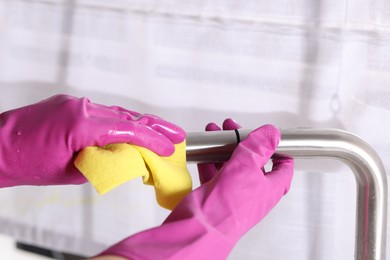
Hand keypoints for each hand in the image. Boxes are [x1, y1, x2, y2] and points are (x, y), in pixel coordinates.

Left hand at [0, 94, 184, 186]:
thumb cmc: (28, 164)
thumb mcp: (74, 171)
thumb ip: (105, 160)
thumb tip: (129, 157)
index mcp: (82, 125)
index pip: (129, 130)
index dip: (153, 140)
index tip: (169, 148)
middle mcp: (81, 107)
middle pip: (128, 115)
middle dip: (155, 126)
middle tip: (176, 134)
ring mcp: (75, 102)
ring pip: (116, 112)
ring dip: (139, 123)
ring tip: (159, 132)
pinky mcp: (70, 103)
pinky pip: (101, 112)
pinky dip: (119, 121)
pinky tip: (130, 129)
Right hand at [93, 119, 292, 259]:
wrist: (200, 226)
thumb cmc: (227, 206)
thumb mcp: (247, 165)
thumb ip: (260, 146)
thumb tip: (272, 133)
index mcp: (270, 187)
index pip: (284, 168)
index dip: (280, 150)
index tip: (271, 137)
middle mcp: (254, 192)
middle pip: (254, 162)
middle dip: (244, 142)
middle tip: (235, 129)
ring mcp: (234, 194)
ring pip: (233, 166)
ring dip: (224, 149)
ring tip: (216, 134)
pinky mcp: (216, 195)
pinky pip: (216, 174)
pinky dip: (211, 161)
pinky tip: (205, 152)